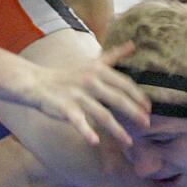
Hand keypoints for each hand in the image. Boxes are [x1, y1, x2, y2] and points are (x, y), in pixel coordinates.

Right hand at [14, 43, 150, 145]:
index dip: (138, 96)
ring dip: (117, 130)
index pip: (124, 84)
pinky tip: (95, 142)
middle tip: (147, 124)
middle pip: (117, 99)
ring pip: (102, 114)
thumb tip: (133, 45)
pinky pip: (78, 121)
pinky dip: (86, 131)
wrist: (37, 82)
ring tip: (129, 141)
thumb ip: (114, 56)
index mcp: (98, 70)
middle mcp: (90, 81)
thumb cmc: (68, 75)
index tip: (149, 108)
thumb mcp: (92, 63)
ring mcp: (77, 95)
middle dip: (134, 112)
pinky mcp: (65, 108)